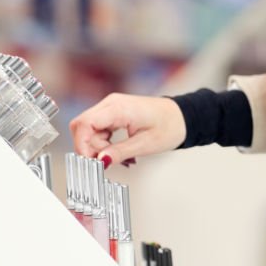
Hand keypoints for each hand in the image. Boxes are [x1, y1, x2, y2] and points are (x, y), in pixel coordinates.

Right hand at [69, 93, 186, 166]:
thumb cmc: (170, 127)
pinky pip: (97, 128)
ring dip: (97, 147)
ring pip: (88, 128)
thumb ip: (119, 152)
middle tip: (105, 162)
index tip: (92, 162)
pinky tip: (116, 151)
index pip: (85, 124)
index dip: (83, 145)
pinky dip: (103, 142)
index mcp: (118, 108)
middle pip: (82, 126)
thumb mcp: (145, 144)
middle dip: (89, 147)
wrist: (183, 117)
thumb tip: (100, 161)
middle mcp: (111, 103)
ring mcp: (111, 106)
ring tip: (117, 158)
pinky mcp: (113, 112)